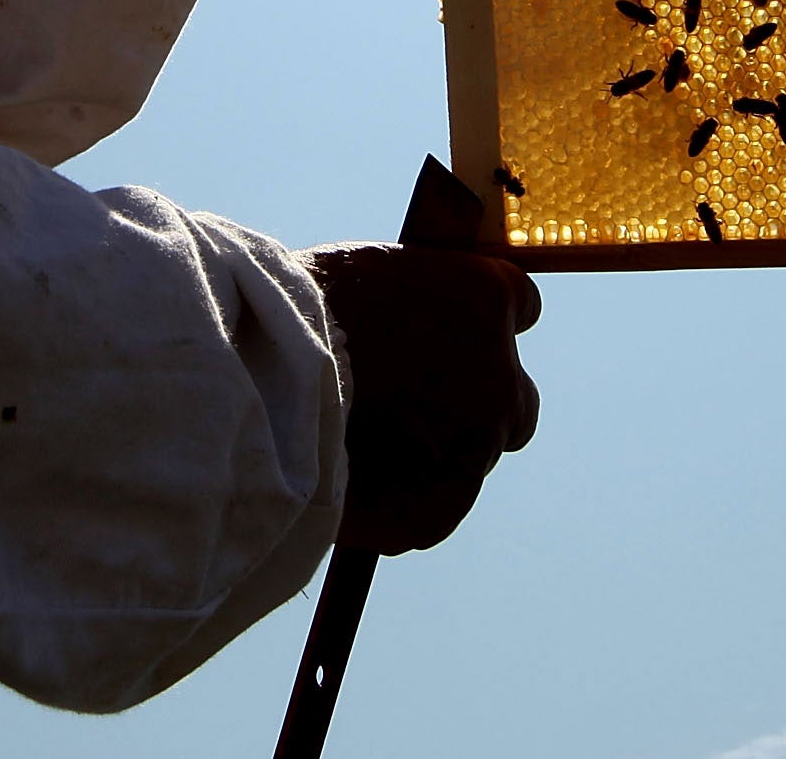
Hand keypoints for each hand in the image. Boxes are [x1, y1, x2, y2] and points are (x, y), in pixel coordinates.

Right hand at [301, 241, 540, 554]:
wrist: (264, 378)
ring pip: (472, 459)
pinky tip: (358, 481)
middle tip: (414, 407)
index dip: (479, 326)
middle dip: (477, 408)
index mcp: (487, 294)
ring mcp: (480, 443)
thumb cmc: (299, 308)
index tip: (450, 335)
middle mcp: (501, 371)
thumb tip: (412, 327)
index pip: (521, 305)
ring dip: (434, 456)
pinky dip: (406, 503)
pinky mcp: (442, 503)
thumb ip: (411, 303)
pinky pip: (436, 509)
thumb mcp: (366, 276)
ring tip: (364, 445)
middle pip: (516, 402)